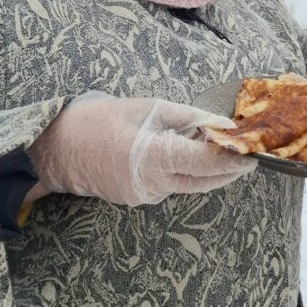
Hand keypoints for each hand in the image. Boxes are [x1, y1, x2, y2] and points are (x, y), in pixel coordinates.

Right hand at [27, 94, 254, 206]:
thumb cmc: (98, 119)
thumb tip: (219, 125)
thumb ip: (187, 118)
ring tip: (219, 147)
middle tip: (248, 155)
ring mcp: (144, 196)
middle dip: (229, 169)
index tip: (252, 151)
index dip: (232, 159)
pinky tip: (185, 153)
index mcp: (154, 158)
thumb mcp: (146, 107)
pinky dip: (183, 171)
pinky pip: (170, 185)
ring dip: (206, 169)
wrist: (54, 148)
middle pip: (204, 181)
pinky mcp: (137, 199)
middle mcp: (152, 185)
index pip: (206, 164)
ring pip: (188, 185)